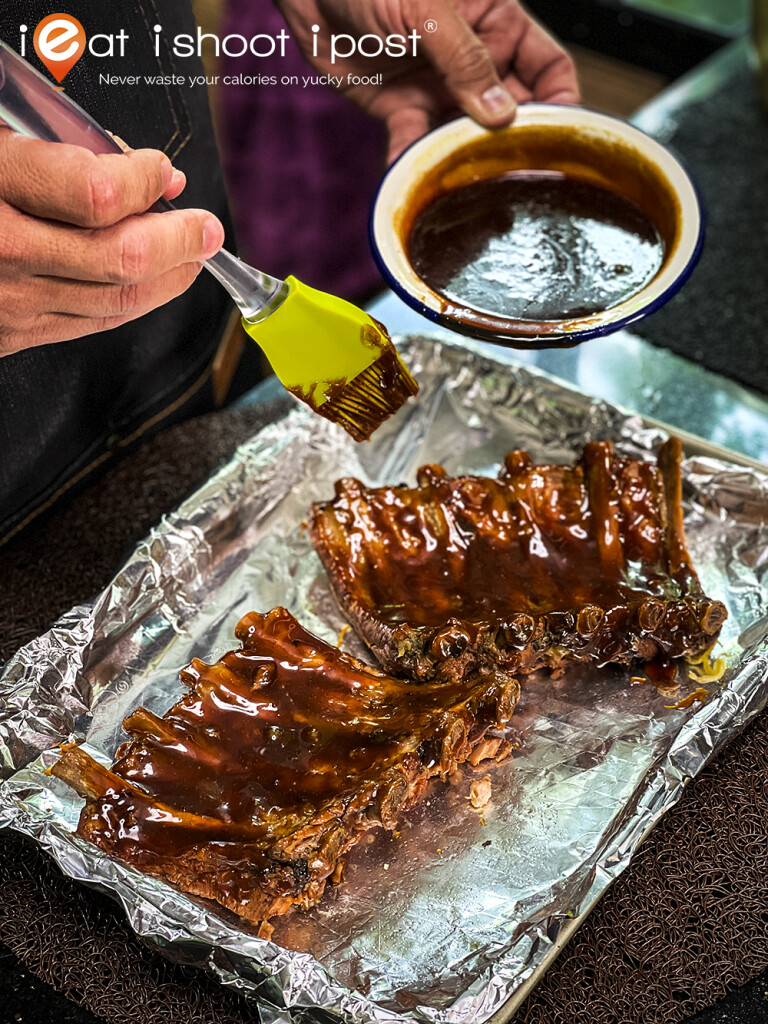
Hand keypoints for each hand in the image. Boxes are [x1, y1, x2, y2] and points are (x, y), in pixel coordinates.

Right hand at [0, 128, 224, 357]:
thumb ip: (64, 149)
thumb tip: (151, 176)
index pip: (95, 194)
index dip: (144, 181)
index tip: (160, 171)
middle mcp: (0, 250)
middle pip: (121, 259)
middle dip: (181, 240)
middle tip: (205, 225)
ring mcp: (7, 301)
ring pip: (117, 301)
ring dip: (172, 276)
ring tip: (194, 252)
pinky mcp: (12, 334)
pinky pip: (94, 323)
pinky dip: (136, 300)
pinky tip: (156, 280)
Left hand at [278, 0, 579, 161]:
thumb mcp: (427, 9)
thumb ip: (465, 60)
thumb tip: (502, 112)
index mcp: (496, 22)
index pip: (548, 67)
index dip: (560, 103)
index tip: (561, 140)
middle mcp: (474, 59)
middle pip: (511, 111)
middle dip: (514, 145)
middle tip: (514, 176)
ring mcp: (440, 86)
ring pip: (467, 135)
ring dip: (467, 160)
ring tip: (469, 185)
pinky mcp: (403, 107)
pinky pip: (416, 142)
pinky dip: (414, 160)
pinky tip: (413, 173)